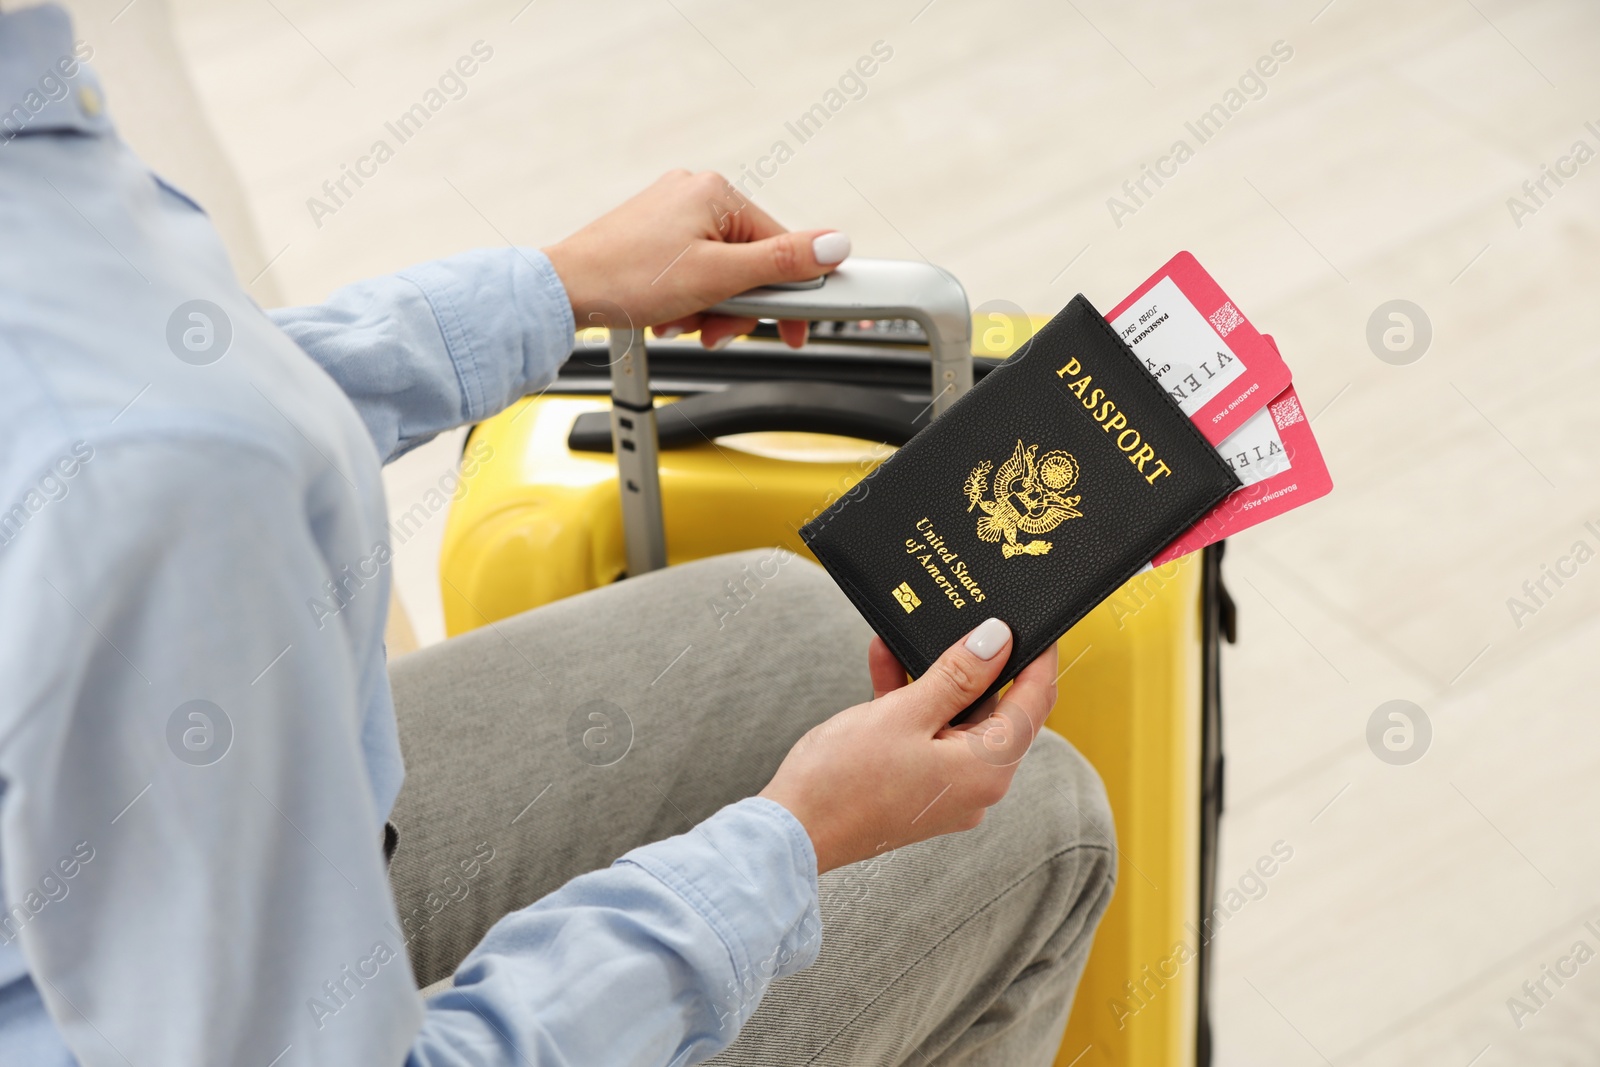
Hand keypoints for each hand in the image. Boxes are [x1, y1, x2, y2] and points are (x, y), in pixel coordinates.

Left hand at [542, 170, 850, 349]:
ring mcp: (671, 212)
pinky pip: (693, 270)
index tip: (794, 330)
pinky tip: (668, 312)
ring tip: (681, 320)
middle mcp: (694, 192)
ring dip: (709, 307)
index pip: (781, 245)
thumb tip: (836, 244)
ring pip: (721, 271)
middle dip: (735, 305)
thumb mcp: (718, 277)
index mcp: (717, 191)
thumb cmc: (625, 278)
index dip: (789, 296)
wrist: (562, 293)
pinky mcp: (652, 234)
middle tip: (714, 328)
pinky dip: (687, 298)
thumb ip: (783, 262)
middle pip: (750, 261)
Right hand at [759, 619, 1058, 873]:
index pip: (1034, 702)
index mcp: (987, 770)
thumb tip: (998, 640)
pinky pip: (927, 736)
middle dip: (970, 662)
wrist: (793, 832)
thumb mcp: (904, 713)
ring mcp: (947, 790)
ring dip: (931, 678)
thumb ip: (957, 675)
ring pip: (954, 719)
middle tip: (961, 619)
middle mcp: (976, 786)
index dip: (1039, 657)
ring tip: (902, 638)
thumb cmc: (844, 779)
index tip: (1036, 621)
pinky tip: (883, 666)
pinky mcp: (918, 788)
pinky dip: (911, 704)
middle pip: (994, 710)